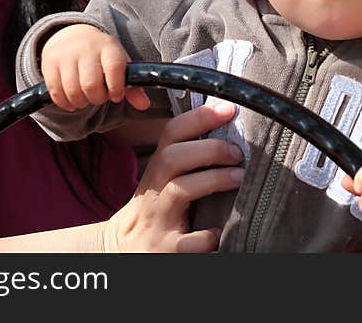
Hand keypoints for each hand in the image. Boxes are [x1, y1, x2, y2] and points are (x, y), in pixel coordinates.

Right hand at [41, 23, 149, 110]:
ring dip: (81, 103)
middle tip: (98, 96)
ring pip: (72, 91)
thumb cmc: (103, 57)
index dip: (116, 88)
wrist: (73, 36)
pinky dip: (65, 103)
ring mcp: (66, 54)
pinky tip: (72, 101)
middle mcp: (86, 48)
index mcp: (109, 47)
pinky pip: (56, 92)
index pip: (114, 68)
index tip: (116, 96)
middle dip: (97, 98)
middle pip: (90, 84)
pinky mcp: (50, 63)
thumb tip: (144, 105)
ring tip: (86, 98)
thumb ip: (133, 87)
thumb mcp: (120, 65)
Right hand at [99, 100, 244, 251]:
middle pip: (173, 158)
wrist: (121, 252)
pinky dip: (210, 235)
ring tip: (240, 178)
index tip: (229, 109)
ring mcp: (157, 221)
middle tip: (238, 153)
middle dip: (210, 149)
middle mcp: (152, 193)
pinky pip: (190, 241)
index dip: (199, 117)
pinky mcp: (165, 251)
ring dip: (214, 179)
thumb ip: (185, 160)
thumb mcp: (161, 182)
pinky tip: (221, 232)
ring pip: (180, 190)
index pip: (171, 134)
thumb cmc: (155, 211)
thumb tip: (226, 130)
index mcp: (155, 171)